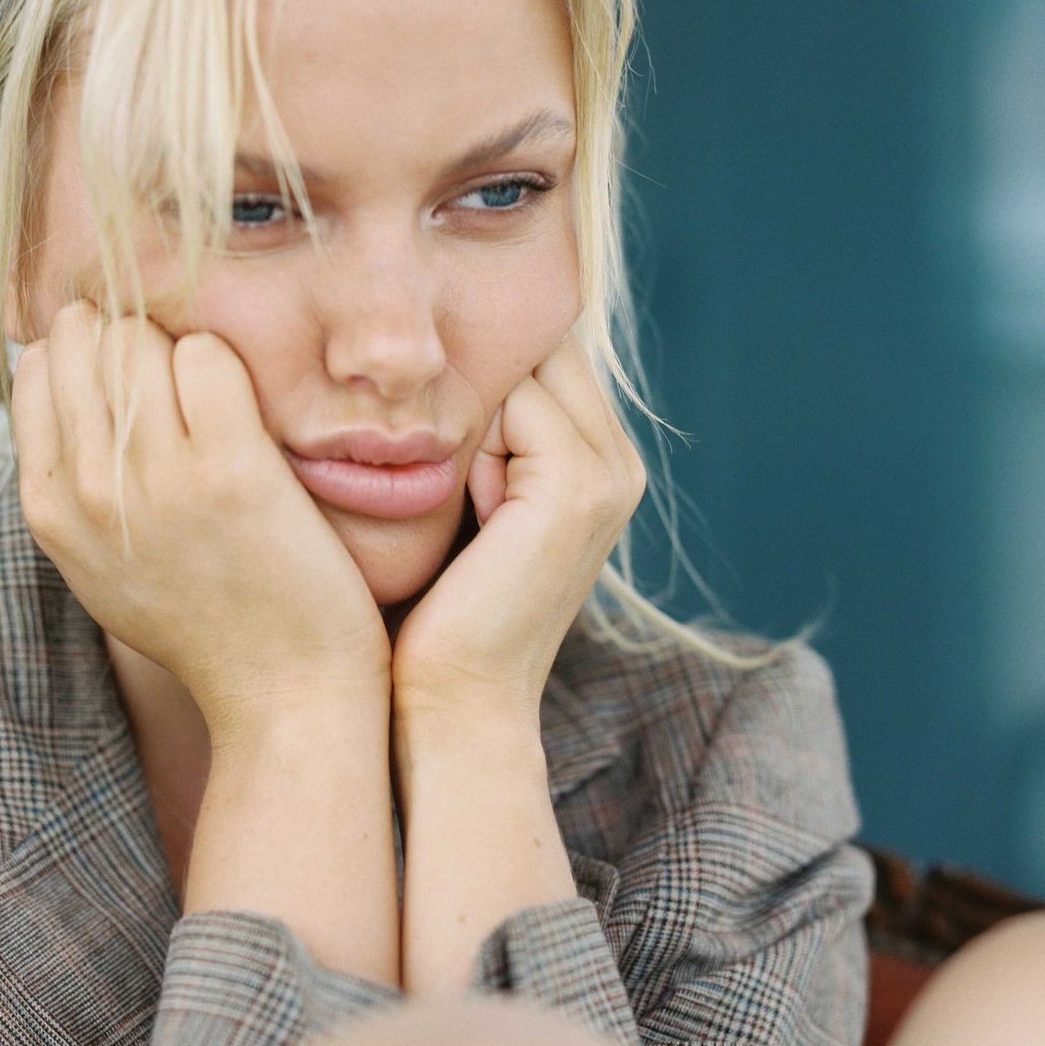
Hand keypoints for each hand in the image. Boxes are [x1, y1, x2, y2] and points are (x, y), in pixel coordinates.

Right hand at [12, 300, 390, 735]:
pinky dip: (226, 362)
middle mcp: (91, 490)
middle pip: (87, 340)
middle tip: (180, 371)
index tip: (133, 371)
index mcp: (50, 509)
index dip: (88, 348)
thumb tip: (54, 368)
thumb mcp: (100, 561)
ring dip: (182, 346)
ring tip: (214, 393)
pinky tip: (245, 406)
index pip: (39, 364)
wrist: (283, 694)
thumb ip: (72, 478)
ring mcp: (159, 479)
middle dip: (133, 333)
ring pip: (141, 338)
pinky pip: (207, 356)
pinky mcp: (231, 470)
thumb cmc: (204, 618)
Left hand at [389, 323, 646, 720]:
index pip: (535, 347)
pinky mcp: (578, 484)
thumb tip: (424, 355)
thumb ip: (475, 426)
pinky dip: (466, 448)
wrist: (453, 699)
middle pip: (532, 346)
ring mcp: (609, 470)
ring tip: (451, 498)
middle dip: (470, 380)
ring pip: (516, 368)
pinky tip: (464, 514)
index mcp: (600, 455)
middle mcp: (620, 456)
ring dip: (464, 416)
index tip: (428, 437)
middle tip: (436, 464)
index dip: (470, 373)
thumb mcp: (461, 494)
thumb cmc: (432, 602)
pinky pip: (508, 405)